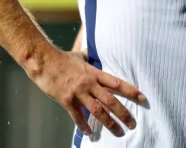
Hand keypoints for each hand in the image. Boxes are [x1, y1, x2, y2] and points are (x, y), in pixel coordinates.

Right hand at [29, 48, 145, 137]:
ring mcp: (78, 92)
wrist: (43, 61)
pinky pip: (77, 116)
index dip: (131, 91)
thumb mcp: (79, 55)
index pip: (117, 83)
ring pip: (98, 111)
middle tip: (133, 124)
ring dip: (109, 123)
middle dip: (124, 113)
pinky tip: (89, 133)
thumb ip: (88, 57)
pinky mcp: (66, 100)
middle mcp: (89, 83)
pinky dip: (84, 125)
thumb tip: (92, 52)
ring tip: (118, 132)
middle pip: (111, 100)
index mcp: (94, 73)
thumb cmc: (61, 58)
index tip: (142, 98)